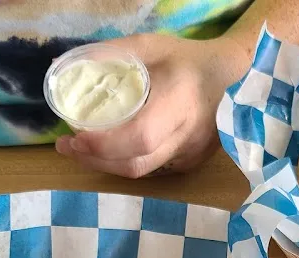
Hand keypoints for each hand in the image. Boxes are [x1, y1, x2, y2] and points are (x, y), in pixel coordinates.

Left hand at [55, 34, 251, 177]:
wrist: (235, 78)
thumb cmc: (189, 59)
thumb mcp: (150, 46)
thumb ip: (109, 55)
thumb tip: (63, 67)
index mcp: (180, 99)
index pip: (140, 136)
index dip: (104, 144)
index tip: (75, 136)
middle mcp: (188, 133)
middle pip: (137, 163)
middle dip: (96, 159)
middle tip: (67, 146)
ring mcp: (192, 153)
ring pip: (143, 171)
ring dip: (107, 164)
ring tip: (82, 149)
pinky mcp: (191, 163)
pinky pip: (153, 168)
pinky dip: (127, 161)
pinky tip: (112, 150)